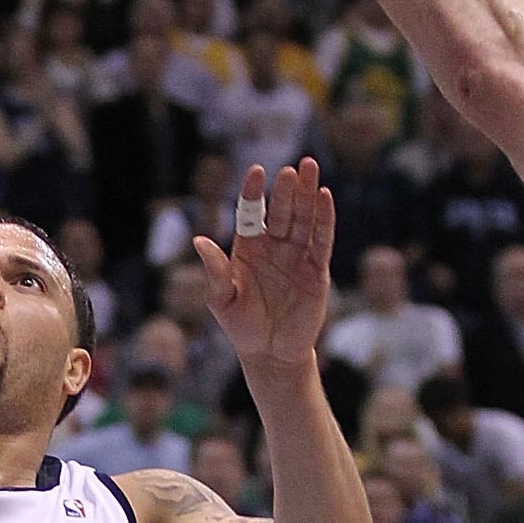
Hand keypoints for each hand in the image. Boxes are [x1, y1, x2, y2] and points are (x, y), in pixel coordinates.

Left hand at [193, 160, 335, 381]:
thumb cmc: (242, 328)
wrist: (270, 355)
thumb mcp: (222, 300)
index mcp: (249, 249)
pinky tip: (324, 197)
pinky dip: (324, 219)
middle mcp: (274, 247)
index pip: (251, 213)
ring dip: (307, 194)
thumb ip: (215, 271)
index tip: (256, 171)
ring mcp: (297, 257)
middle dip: (286, 189)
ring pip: (304, 219)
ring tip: (309, 167)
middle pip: (282, 211)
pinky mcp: (316, 271)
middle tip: (291, 168)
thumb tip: (199, 240)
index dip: (254, 193)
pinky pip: (321, 240)